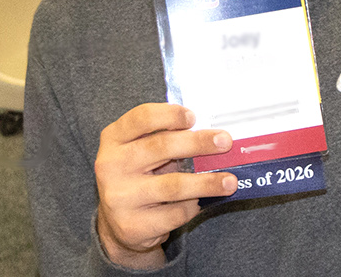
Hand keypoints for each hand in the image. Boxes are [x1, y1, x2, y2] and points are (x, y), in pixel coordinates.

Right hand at [93, 103, 235, 268]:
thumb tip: (213, 135)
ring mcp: (119, 197)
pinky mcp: (133, 225)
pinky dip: (193, 206)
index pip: (141, 118)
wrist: (118, 223)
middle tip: (225, 142)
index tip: (194, 117)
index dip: (170, 115)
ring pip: (173, 186)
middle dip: (198, 143)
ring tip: (230, 181)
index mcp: (113, 139)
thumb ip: (166, 138)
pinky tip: (201, 202)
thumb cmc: (139, 176)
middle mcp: (110, 166)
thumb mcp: (141, 151)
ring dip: (207, 182)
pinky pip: (175, 213)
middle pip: (160, 147)